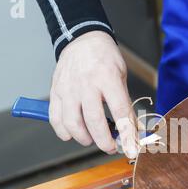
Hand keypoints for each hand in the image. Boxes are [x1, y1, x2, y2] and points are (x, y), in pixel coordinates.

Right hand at [49, 31, 137, 157]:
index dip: (127, 134)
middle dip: (104, 141)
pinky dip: (63, 132)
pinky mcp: (56, 91)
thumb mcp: (121, 77)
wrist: (82, 39)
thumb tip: (132, 129)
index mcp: (108, 78)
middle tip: (111, 147)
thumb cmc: (105, 58)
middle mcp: (87, 84)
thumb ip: (124, 103)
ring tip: (91, 140)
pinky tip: (72, 134)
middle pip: (94, 122)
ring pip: (72, 123)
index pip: (120, 112)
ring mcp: (69, 89)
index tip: (131, 149)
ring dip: (83, 138)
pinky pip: (55, 118)